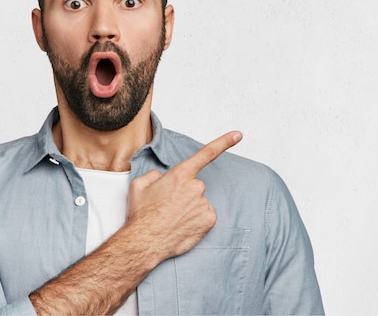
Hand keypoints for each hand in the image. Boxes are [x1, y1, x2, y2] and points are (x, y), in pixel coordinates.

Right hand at [127, 131, 241, 258]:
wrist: (145, 242)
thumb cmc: (142, 215)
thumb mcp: (139, 185)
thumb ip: (154, 174)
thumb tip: (162, 177)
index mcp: (181, 174)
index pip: (207, 153)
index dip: (224, 142)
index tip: (238, 135)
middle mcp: (196, 186)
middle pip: (195, 186)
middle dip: (185, 194)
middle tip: (169, 206)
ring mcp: (204, 203)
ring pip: (199, 202)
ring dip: (190, 208)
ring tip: (172, 218)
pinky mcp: (209, 219)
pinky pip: (205, 215)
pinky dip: (196, 220)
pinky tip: (183, 226)